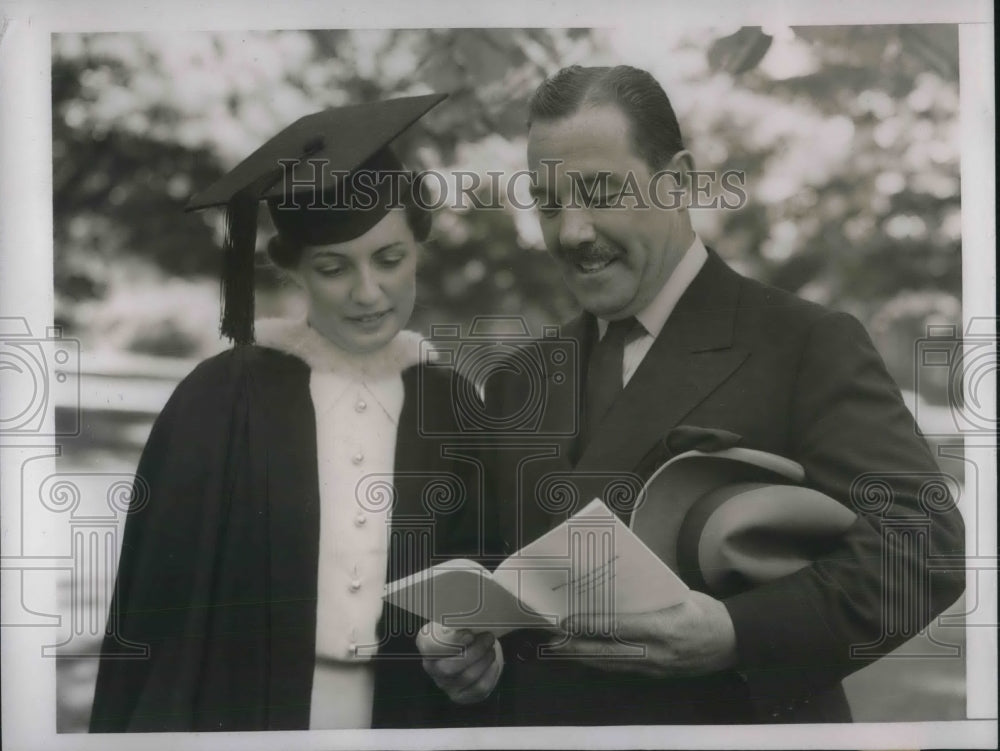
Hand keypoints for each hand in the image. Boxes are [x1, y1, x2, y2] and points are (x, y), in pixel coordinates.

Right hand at [416, 622, 503, 703]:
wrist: (470, 650)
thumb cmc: (462, 632)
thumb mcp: (455, 623)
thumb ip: (457, 621)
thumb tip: (469, 620)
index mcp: (427, 646)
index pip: (431, 647)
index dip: (451, 642)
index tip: (469, 634)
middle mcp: (433, 669)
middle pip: (450, 668)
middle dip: (475, 652)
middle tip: (489, 637)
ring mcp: (446, 685)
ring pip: (467, 677)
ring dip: (484, 660)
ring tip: (491, 648)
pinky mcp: (462, 696)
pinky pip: (479, 688)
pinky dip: (490, 674)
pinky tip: (493, 663)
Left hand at [547, 591, 736, 676]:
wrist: (734, 642)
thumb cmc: (706, 612)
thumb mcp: (679, 595)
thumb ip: (648, 598)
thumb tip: (613, 593)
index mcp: (665, 627)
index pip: (618, 627)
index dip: (589, 626)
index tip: (567, 621)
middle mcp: (659, 652)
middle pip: (608, 653)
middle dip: (577, 647)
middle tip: (553, 640)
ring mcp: (658, 668)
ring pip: (612, 666)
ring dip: (585, 658)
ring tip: (562, 649)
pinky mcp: (658, 676)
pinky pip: (623, 670)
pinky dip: (602, 664)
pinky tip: (588, 657)